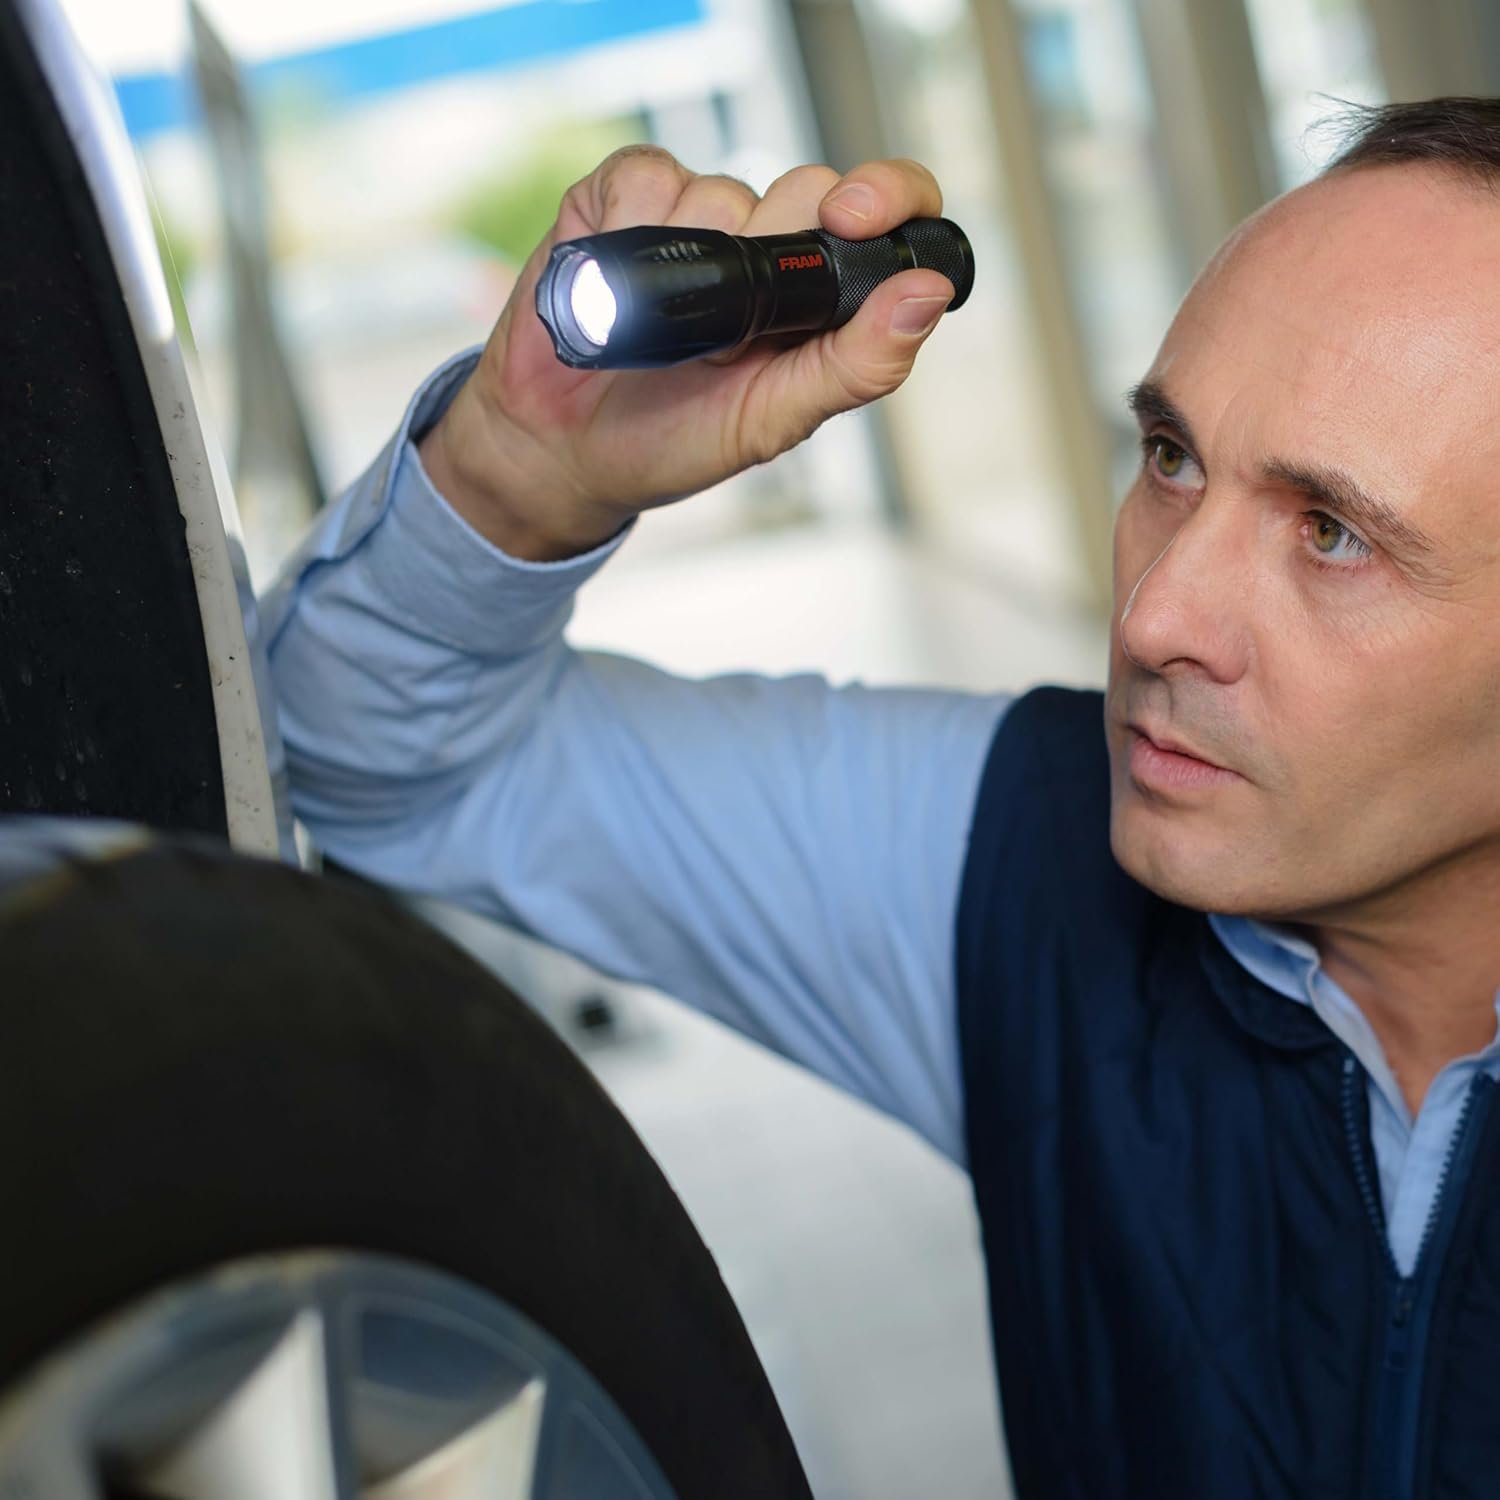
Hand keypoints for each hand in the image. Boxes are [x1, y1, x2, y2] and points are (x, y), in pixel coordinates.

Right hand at [418, 146, 953, 559]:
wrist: (559, 448)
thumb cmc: (673, 438)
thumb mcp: (773, 421)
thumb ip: (857, 365)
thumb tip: (926, 295)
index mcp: (819, 300)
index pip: (889, 214)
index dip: (887, 196)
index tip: (850, 220)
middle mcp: (767, 250)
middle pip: (810, 188)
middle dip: (773, 248)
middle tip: (729, 331)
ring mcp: (696, 220)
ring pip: (724, 190)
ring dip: (693, 259)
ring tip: (658, 326)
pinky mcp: (625, 200)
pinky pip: (649, 174)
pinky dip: (630, 224)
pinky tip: (615, 274)